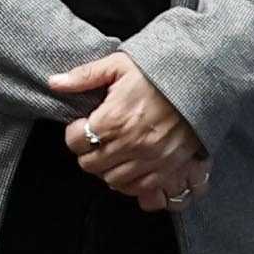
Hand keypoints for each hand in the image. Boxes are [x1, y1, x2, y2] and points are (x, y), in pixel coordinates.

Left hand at [48, 50, 207, 212]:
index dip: (75, 133)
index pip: (76, 142)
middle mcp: (129, 144)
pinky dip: (131, 182)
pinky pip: (140, 188)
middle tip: (96, 139)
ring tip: (113, 152)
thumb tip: (54, 82)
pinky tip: (130, 166)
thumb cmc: (157, 72)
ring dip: (108, 168)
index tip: (82, 125)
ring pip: (112, 180)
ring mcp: (149, 159)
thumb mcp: (118, 65)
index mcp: (113, 119)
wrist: (200, 81)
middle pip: (90, 165)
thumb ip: (84, 76)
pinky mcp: (167, 168)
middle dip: (89, 152)